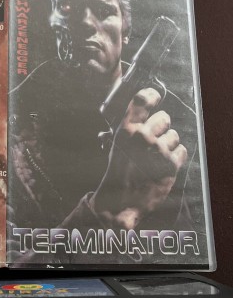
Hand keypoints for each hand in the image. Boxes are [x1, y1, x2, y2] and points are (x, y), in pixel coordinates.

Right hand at [91, 88, 186, 228]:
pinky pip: (182, 151)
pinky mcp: (170, 164)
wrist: (120, 202)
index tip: (155, 97)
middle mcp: (142, 136)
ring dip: (169, 145)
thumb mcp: (116, 145)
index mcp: (126, 129)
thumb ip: (131, 128)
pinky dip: (176, 158)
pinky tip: (164, 165)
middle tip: (154, 140)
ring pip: (174, 136)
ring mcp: (157, 150)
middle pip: (164, 117)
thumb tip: (144, 115)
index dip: (152, 95)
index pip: (143, 99)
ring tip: (157, 157)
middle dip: (161, 128)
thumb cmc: (118, 173)